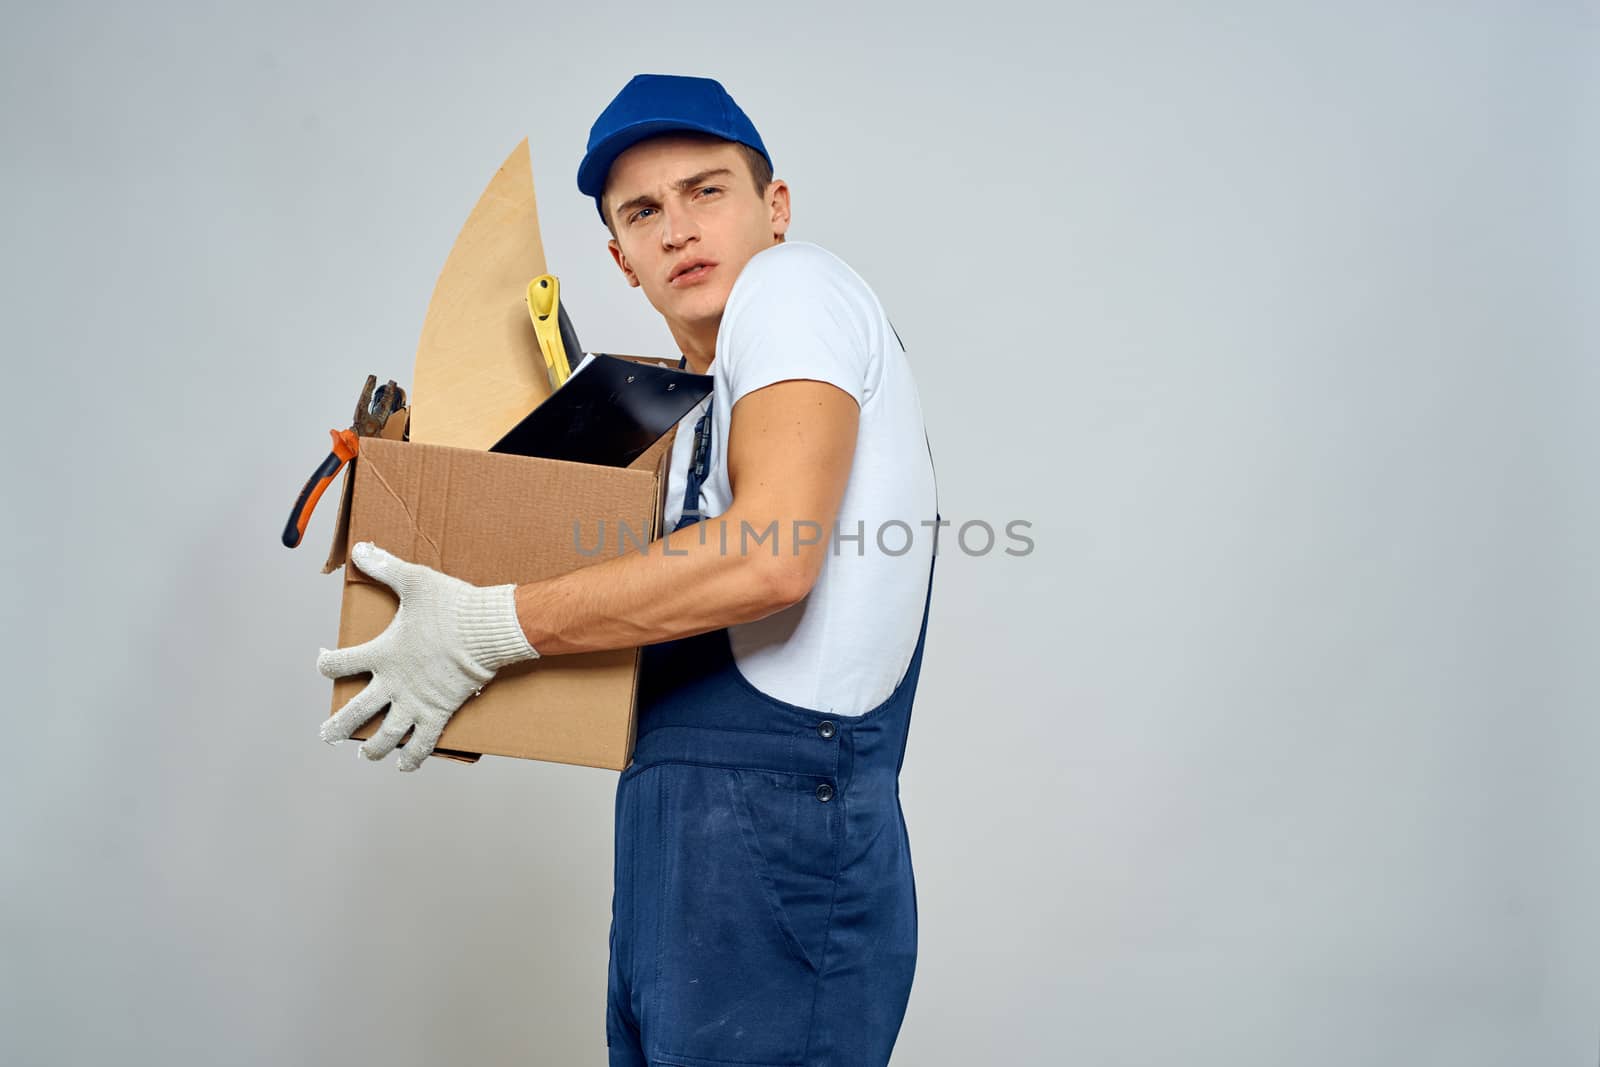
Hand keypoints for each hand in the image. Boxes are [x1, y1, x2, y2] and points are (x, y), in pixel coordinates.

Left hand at [316, 541, 538, 770]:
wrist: (486, 630)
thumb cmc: (451, 605)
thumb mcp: (413, 580)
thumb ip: (384, 567)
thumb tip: (359, 548)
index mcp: (381, 653)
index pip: (338, 663)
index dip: (325, 663)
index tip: (323, 661)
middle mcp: (392, 683)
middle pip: (355, 712)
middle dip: (337, 726)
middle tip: (325, 735)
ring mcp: (414, 702)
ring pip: (385, 735)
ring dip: (371, 747)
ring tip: (364, 754)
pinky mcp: (438, 713)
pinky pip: (422, 743)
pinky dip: (412, 757)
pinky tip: (403, 766)